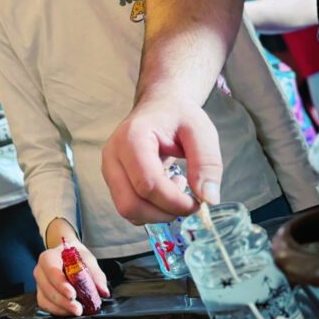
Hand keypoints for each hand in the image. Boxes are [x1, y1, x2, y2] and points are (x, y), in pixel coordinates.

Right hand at [34, 220, 109, 316]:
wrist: (66, 255)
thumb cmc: (75, 256)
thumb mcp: (87, 259)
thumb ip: (95, 274)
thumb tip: (103, 291)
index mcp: (49, 257)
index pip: (51, 270)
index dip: (60, 284)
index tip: (72, 294)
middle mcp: (40, 270)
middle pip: (47, 288)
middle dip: (63, 301)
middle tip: (78, 309)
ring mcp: (39, 283)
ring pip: (45, 299)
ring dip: (61, 308)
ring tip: (76, 311)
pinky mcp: (41, 294)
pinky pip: (45, 305)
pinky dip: (57, 311)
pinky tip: (69, 311)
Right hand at [101, 96, 221, 223]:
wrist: (160, 106)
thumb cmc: (178, 115)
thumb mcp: (201, 130)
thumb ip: (207, 163)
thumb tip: (208, 199)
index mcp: (132, 138)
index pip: (148, 184)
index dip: (175, 202)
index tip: (199, 203)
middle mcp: (113, 155)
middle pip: (131, 204)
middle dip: (165, 213)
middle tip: (188, 201)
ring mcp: (109, 169)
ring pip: (128, 210)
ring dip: (158, 213)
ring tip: (175, 189)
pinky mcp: (113, 180)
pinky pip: (129, 208)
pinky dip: (150, 210)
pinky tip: (165, 191)